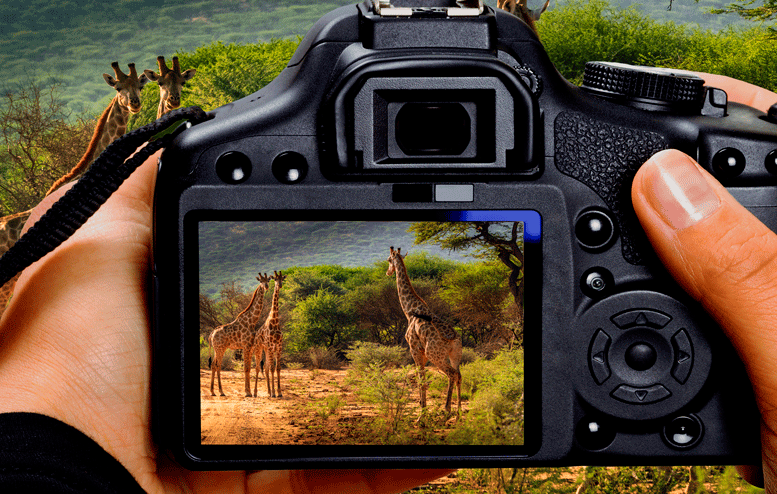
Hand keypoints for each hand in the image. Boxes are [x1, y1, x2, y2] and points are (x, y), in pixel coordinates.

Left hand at [0, 152, 452, 492]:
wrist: (57, 471)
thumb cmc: (68, 357)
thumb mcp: (98, 247)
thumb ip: (140, 195)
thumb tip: (179, 143)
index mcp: (177, 322)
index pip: (256, 292)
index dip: (302, 274)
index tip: (351, 244)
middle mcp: (205, 381)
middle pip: (297, 355)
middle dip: (357, 335)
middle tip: (414, 313)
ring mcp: (233, 437)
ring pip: (326, 418)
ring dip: (388, 405)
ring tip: (445, 382)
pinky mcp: (254, 488)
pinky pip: (335, 479)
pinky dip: (389, 471)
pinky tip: (439, 453)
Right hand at [632, 77, 776, 490]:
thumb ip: (748, 282)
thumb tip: (664, 187)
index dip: (735, 113)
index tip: (653, 100)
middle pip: (741, 201)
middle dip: (673, 181)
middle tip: (601, 167)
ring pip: (703, 263)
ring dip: (648, 250)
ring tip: (592, 231)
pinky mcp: (749, 369)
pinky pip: (686, 320)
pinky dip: (642, 313)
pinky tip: (614, 317)